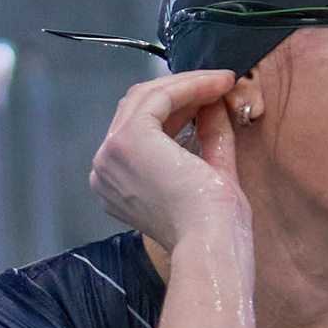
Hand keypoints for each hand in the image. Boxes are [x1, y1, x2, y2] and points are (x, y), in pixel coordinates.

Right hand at [87, 69, 244, 248]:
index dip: (178, 107)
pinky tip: (217, 85)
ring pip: (146, 96)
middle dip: (182, 91)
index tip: (213, 96)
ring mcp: (111, 153)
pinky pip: (160, 96)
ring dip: (188, 84)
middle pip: (138, 108)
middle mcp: (104, 168)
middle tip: (220, 84)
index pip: (140, 127)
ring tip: (223, 82)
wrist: (211, 244)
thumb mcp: (211, 171)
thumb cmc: (214, 227)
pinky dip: (190, 85)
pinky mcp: (128, 140)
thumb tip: (214, 101)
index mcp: (117, 183)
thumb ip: (209, 136)